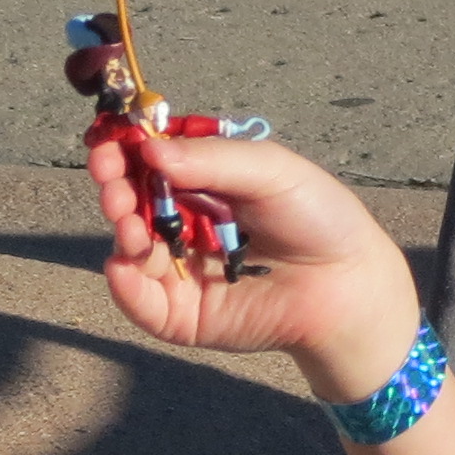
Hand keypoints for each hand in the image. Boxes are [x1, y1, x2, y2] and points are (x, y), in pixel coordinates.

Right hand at [89, 128, 423, 399]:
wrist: (348, 283)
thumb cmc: (317, 217)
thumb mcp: (270, 171)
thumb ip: (213, 159)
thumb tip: (149, 150)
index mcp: (202, 179)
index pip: (148, 159)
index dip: (124, 148)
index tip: (107, 141)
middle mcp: (184, 219)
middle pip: (132, 199)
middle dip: (115, 185)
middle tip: (111, 178)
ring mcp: (181, 266)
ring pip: (131, 247)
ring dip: (122, 230)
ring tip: (131, 223)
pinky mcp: (184, 312)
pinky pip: (142, 301)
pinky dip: (125, 286)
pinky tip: (122, 264)